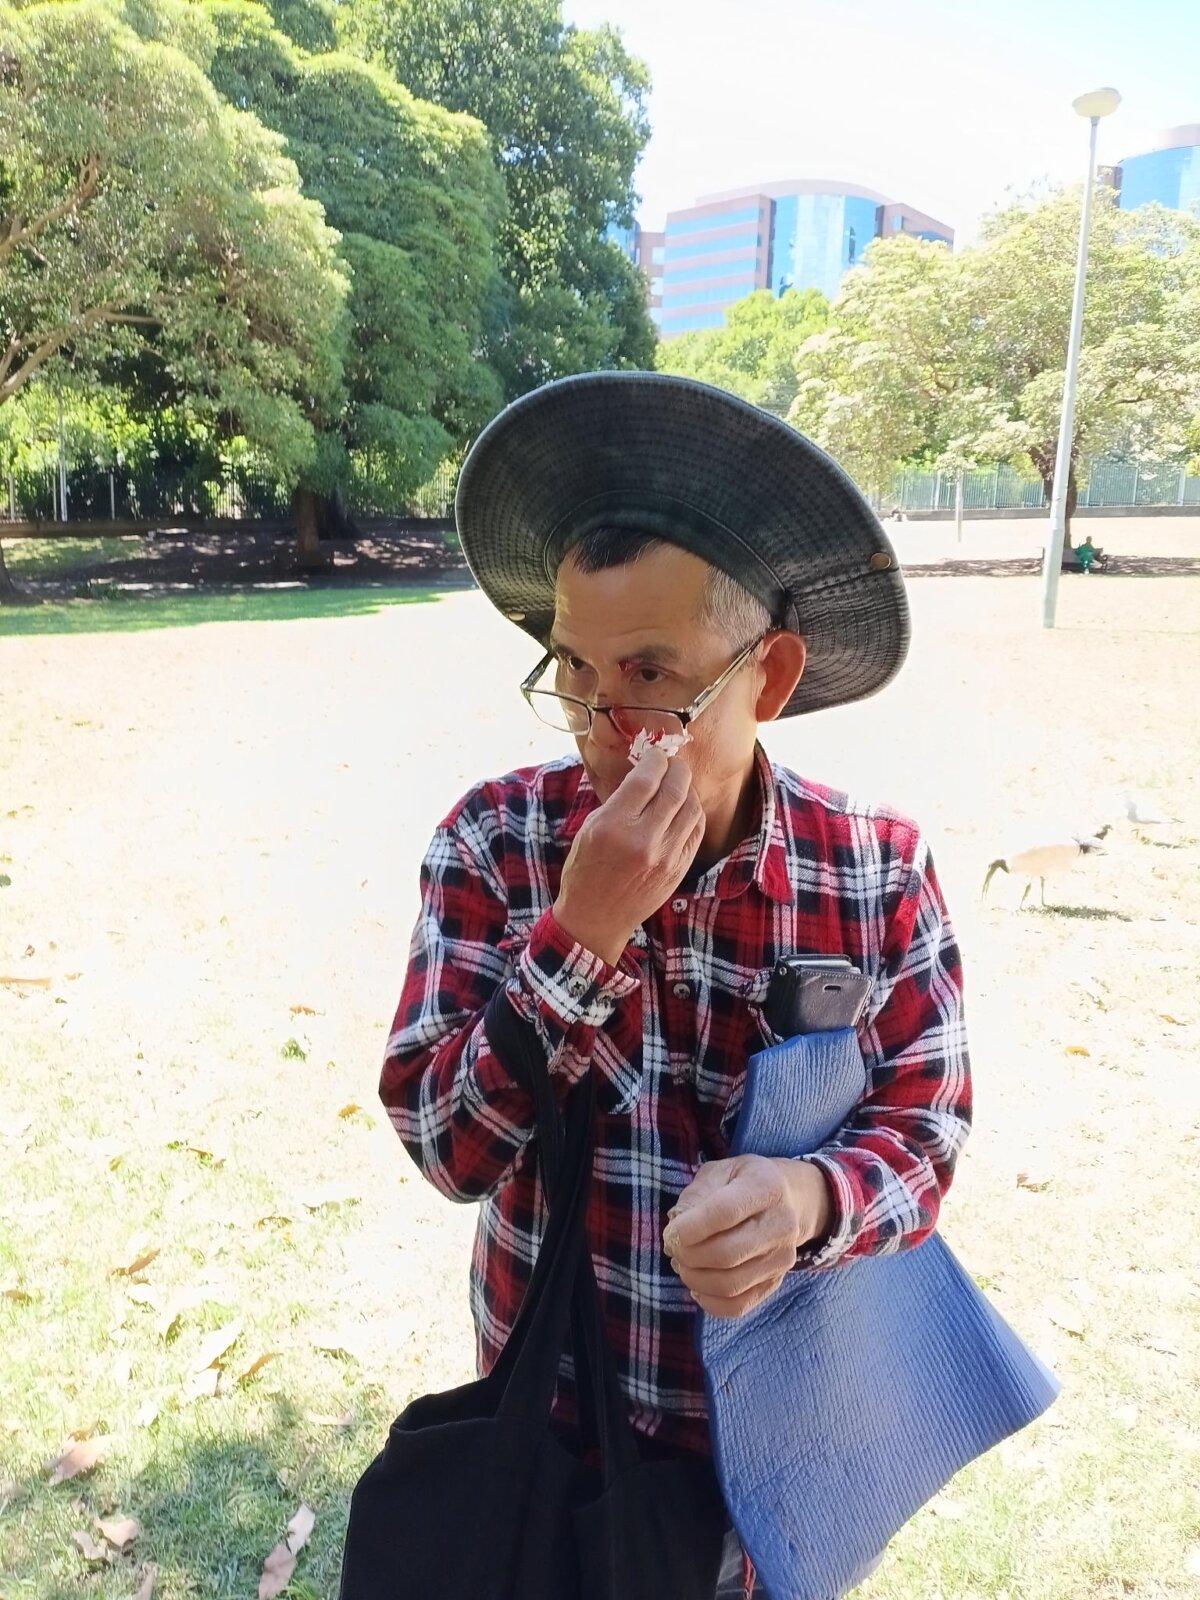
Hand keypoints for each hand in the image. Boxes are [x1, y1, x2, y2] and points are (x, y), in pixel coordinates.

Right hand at [554, 744, 704, 965]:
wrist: (595, 918)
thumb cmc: (585, 870)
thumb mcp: (590, 828)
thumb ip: (619, 801)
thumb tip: (645, 774)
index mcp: (614, 825)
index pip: (647, 778)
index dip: (655, 759)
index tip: (654, 755)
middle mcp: (643, 839)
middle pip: (675, 789)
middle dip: (676, 768)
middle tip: (672, 763)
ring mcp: (666, 857)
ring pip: (692, 808)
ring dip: (687, 789)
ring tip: (678, 785)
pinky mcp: (679, 869)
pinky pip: (696, 831)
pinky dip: (693, 813)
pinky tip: (683, 808)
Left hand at [661, 1155, 832, 1318]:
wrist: (788, 1199)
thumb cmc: (743, 1182)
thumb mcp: (719, 1171)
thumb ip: (697, 1194)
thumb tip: (677, 1225)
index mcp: (766, 1187)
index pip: (725, 1212)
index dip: (691, 1227)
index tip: (671, 1233)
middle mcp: (781, 1224)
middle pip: (727, 1254)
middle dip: (688, 1256)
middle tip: (673, 1247)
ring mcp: (782, 1258)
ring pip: (731, 1285)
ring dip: (695, 1279)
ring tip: (682, 1264)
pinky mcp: (775, 1282)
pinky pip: (739, 1305)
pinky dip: (710, 1302)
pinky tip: (697, 1285)